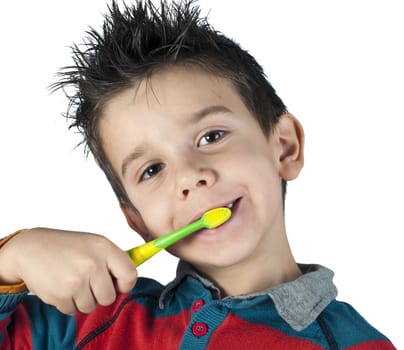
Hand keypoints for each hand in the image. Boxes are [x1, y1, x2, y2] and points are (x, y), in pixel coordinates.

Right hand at [0, 228, 136, 314]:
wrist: (31, 248)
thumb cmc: (67, 247)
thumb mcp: (94, 243)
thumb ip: (113, 260)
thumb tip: (131, 280)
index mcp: (104, 247)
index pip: (130, 275)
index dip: (126, 284)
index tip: (118, 284)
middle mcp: (92, 263)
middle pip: (109, 297)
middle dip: (101, 294)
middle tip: (90, 283)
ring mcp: (76, 280)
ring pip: (91, 306)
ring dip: (83, 299)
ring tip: (73, 282)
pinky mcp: (60, 295)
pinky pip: (73, 311)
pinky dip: (68, 303)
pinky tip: (62, 286)